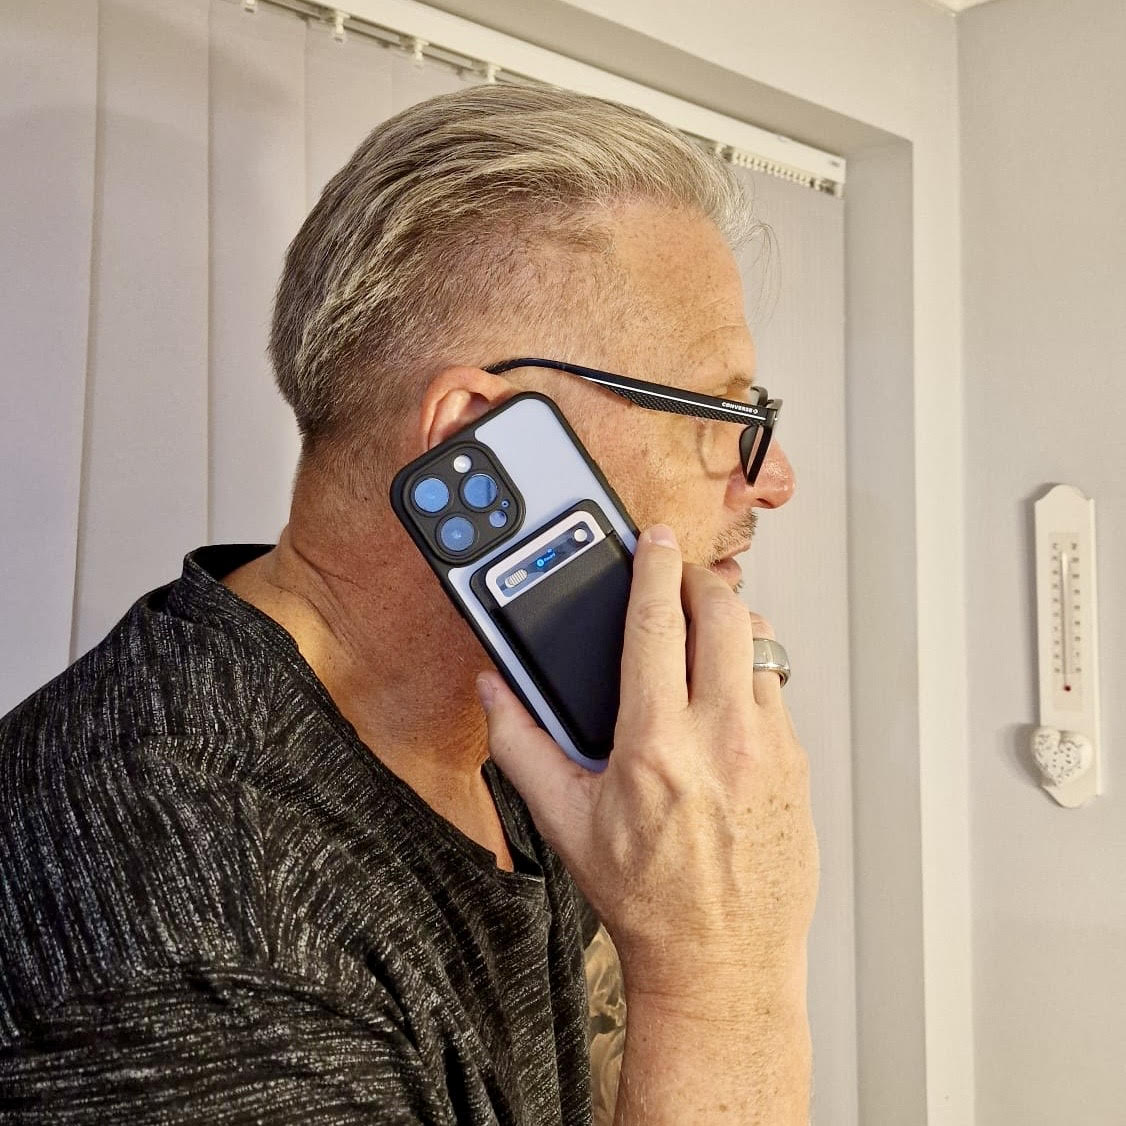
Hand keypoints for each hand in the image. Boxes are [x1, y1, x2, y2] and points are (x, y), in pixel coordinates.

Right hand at [477, 524, 818, 1002]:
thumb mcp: (564, 822)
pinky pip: (778, 689)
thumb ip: (520, 746)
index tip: (652, 539)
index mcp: (655, 741)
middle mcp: (721, 735)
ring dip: (729, 625)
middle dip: (699, 579)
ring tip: (701, 639)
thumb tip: (493, 691)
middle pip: (725, 611)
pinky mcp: (798, 765)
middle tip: (677, 581)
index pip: (658, 621)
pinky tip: (724, 701)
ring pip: (760, 643)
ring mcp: (770, 747)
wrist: (722, 961)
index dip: (653, 565)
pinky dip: (750, 673)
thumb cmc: (645, 899)